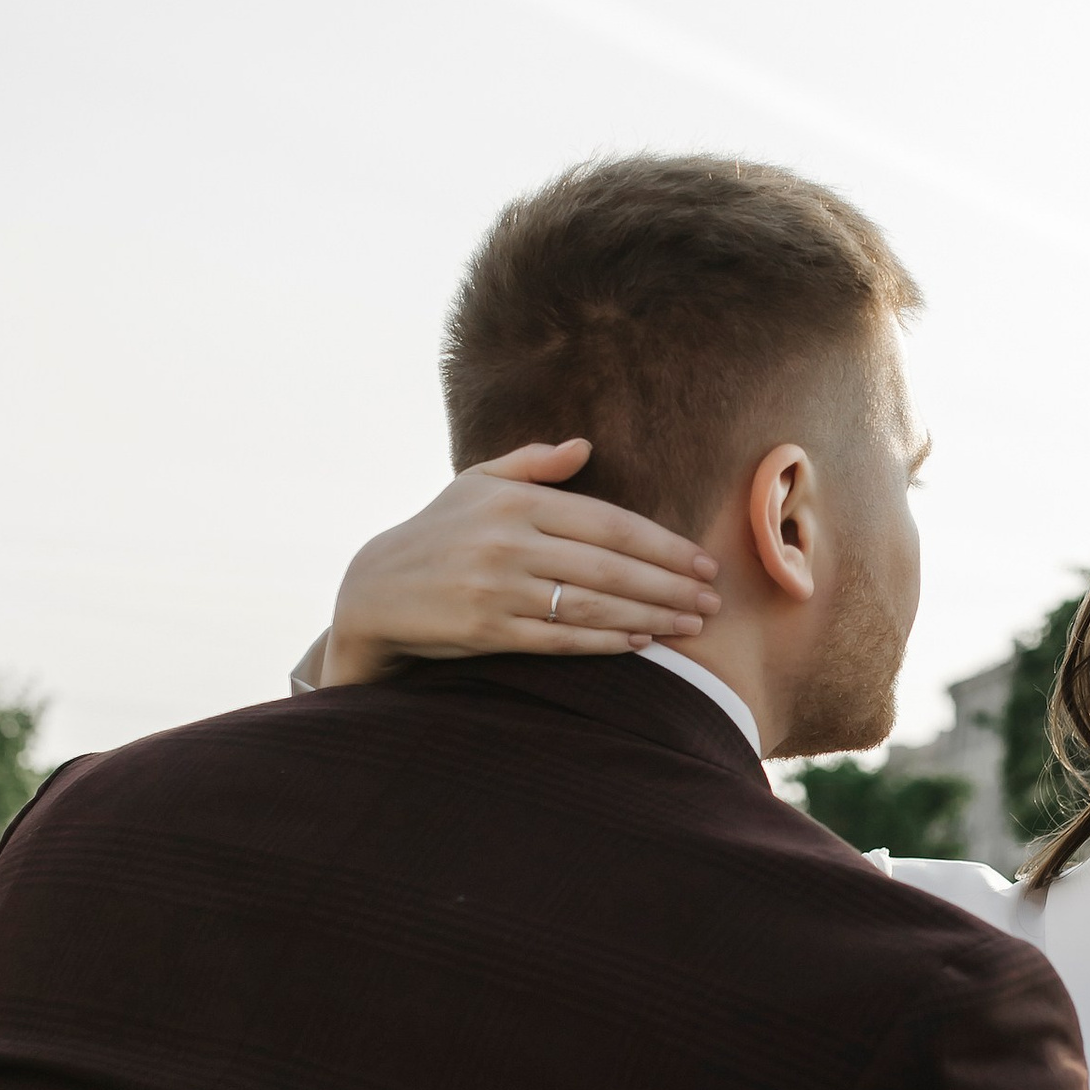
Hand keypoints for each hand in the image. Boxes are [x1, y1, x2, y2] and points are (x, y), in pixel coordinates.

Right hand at [305, 441, 721, 686]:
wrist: (376, 588)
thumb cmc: (438, 532)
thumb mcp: (476, 483)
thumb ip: (532, 463)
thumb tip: (583, 446)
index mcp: (517, 500)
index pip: (610, 522)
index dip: (664, 544)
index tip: (702, 561)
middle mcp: (510, 541)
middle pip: (611, 565)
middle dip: (670, 584)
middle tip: (713, 599)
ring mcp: (499, 587)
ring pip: (593, 603)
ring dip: (650, 616)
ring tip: (691, 624)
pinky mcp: (488, 630)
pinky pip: (561, 638)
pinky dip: (605, 641)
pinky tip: (641, 643)